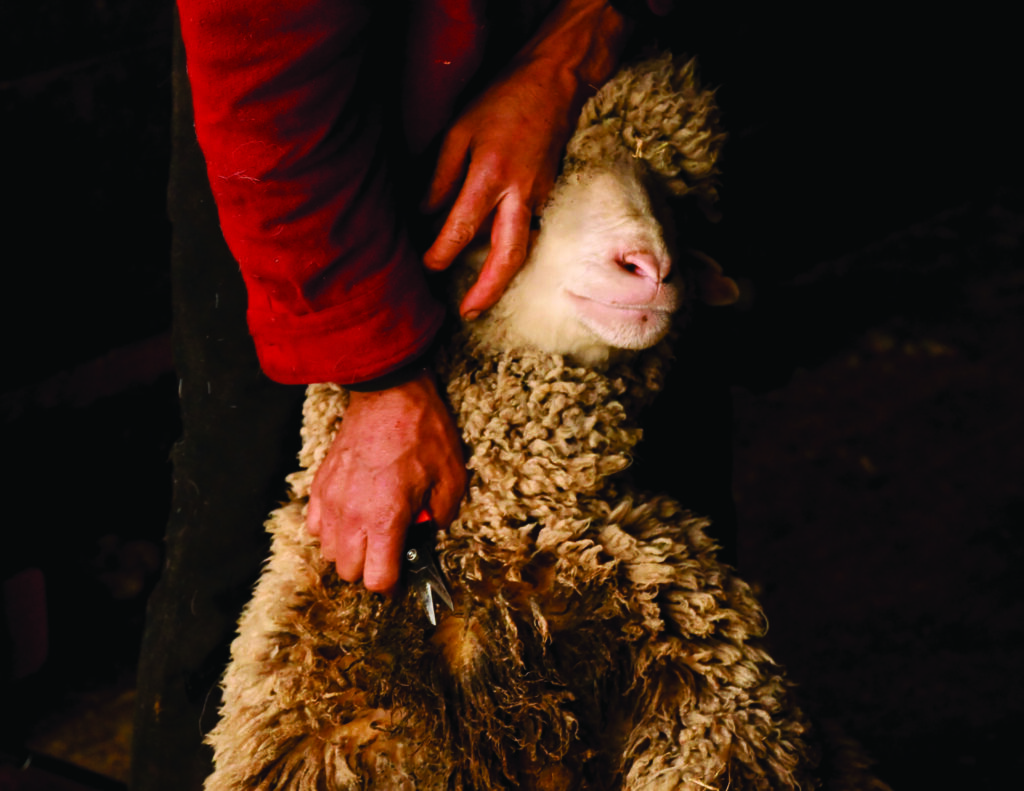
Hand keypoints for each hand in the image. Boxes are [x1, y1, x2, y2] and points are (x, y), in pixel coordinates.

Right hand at [307, 369, 466, 592]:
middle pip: (348, 572)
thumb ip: (440, 517)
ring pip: (328, 552)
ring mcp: (331, 500)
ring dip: (348, 551)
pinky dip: (330, 529)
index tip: (402, 575)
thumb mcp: (451, 478)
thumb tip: (429, 533)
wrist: (389, 393)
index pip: (376, 579)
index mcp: (386, 519)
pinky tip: (350, 516)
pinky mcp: (320, 484)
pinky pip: (314, 525)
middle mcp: (352, 515)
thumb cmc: (422, 432)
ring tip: (370, 533)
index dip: (392, 584)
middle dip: (369, 570)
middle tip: (389, 552)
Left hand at [422, 0, 628, 319]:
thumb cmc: (501, 102)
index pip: (462, 227)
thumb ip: (441, 177)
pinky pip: (529, 235)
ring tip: (479, 302)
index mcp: (491, 176)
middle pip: (508, 256)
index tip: (427, 266)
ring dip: (502, 282)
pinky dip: (512, 257)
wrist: (553, 84)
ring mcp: (539, 198)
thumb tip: (424, 215)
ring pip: (523, 251)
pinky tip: (497, 270)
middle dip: (487, 290)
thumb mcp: (459, 131)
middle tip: (467, 313)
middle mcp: (519, 194)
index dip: (441, 252)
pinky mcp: (548, 197)